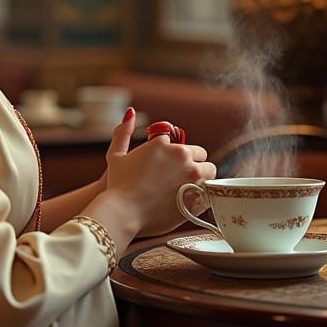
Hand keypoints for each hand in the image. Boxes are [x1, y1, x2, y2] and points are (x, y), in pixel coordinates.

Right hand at [99, 106, 215, 242]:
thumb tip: (130, 113)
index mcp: (164, 144)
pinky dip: (204, 195)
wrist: (123, 214)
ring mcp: (193, 175)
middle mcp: (181, 155)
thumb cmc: (117, 186)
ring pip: (210, 171)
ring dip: (202, 178)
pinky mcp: (199, 195)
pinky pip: (210, 191)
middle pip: (201, 155)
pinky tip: (190, 201)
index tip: (167, 169)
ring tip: (188, 190)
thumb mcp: (116, 156)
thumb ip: (123, 133)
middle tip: (180, 179)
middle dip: (193, 164)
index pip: (181, 145)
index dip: (175, 157)